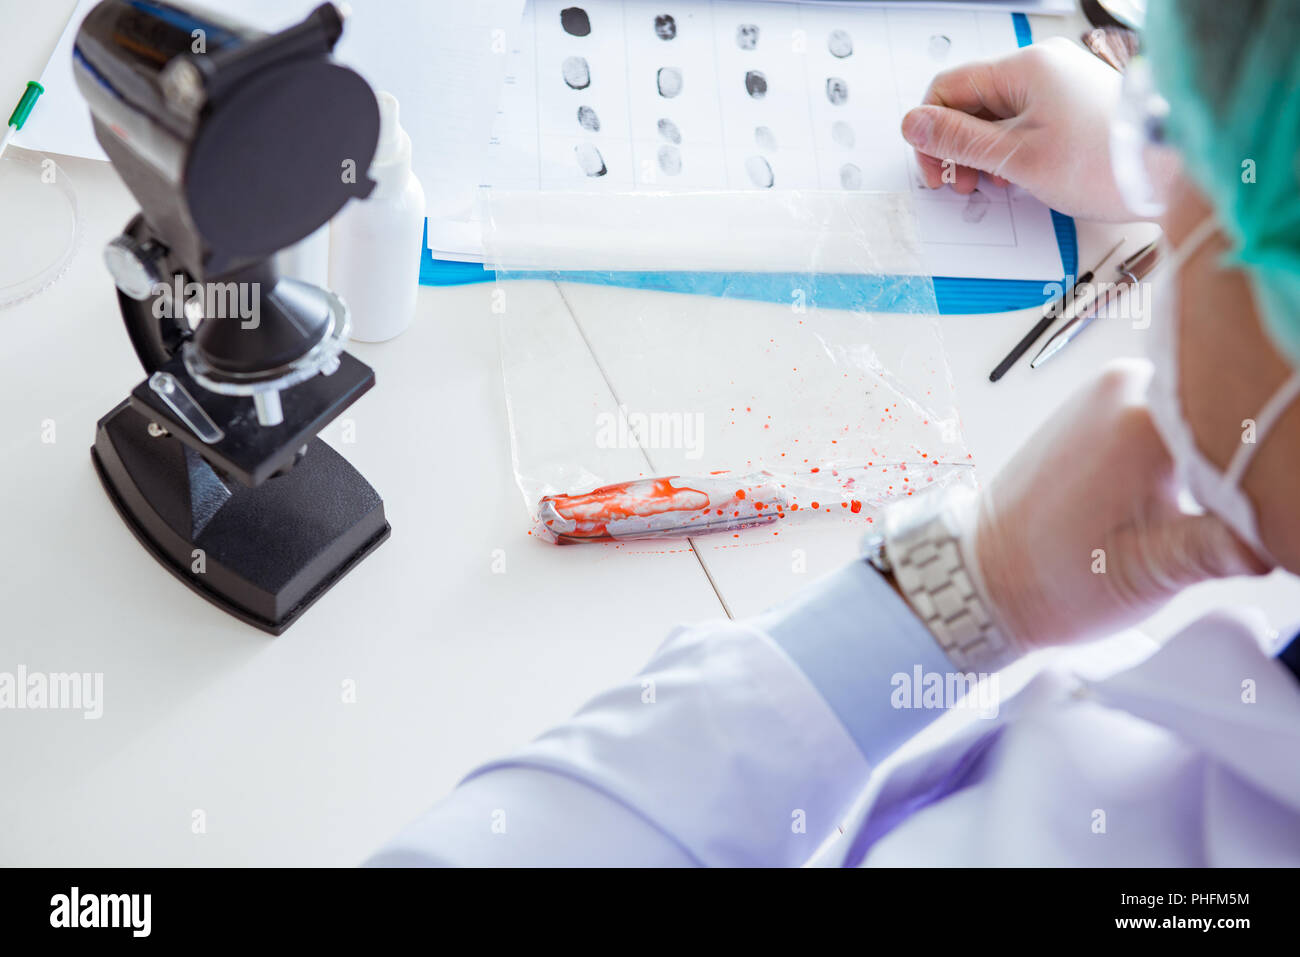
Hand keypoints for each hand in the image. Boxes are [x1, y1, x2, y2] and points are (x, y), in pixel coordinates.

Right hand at [901, 37, 1133, 221]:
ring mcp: (1058, 86)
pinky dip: (1009, 151)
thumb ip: (959, 141)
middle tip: (962, 185)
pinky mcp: (1071, 107)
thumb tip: (913, 125)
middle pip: (971, 103)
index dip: (932, 132)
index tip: (937, 170)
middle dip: (958, 147)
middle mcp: (1041, 68)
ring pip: (995, 116)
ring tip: (991, 185)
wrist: (1170, 172)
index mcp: (1025, 68)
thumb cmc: (1105, 163)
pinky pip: (1022, 123)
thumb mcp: (1017, 158)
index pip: (948, 88)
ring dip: (982, 153)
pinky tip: (1016, 178)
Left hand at [969, 361, 1267, 649]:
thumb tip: (1284, 539)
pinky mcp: (1104, 402)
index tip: (1278, 502)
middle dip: (1250, 455)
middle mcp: (1126, 386)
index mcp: (1140, 421)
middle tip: (1240, 516)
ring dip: (1222, 449)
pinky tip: (1193, 488)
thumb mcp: (1151, 572)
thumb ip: (1224, 546)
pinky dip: (1193, 443)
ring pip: (1203, 408)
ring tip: (1211, 506)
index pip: (1246, 419)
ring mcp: (1112, 388)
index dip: (1273, 466)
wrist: (990, 571)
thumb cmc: (1056, 579)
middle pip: (1226, 406)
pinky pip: (1172, 410)